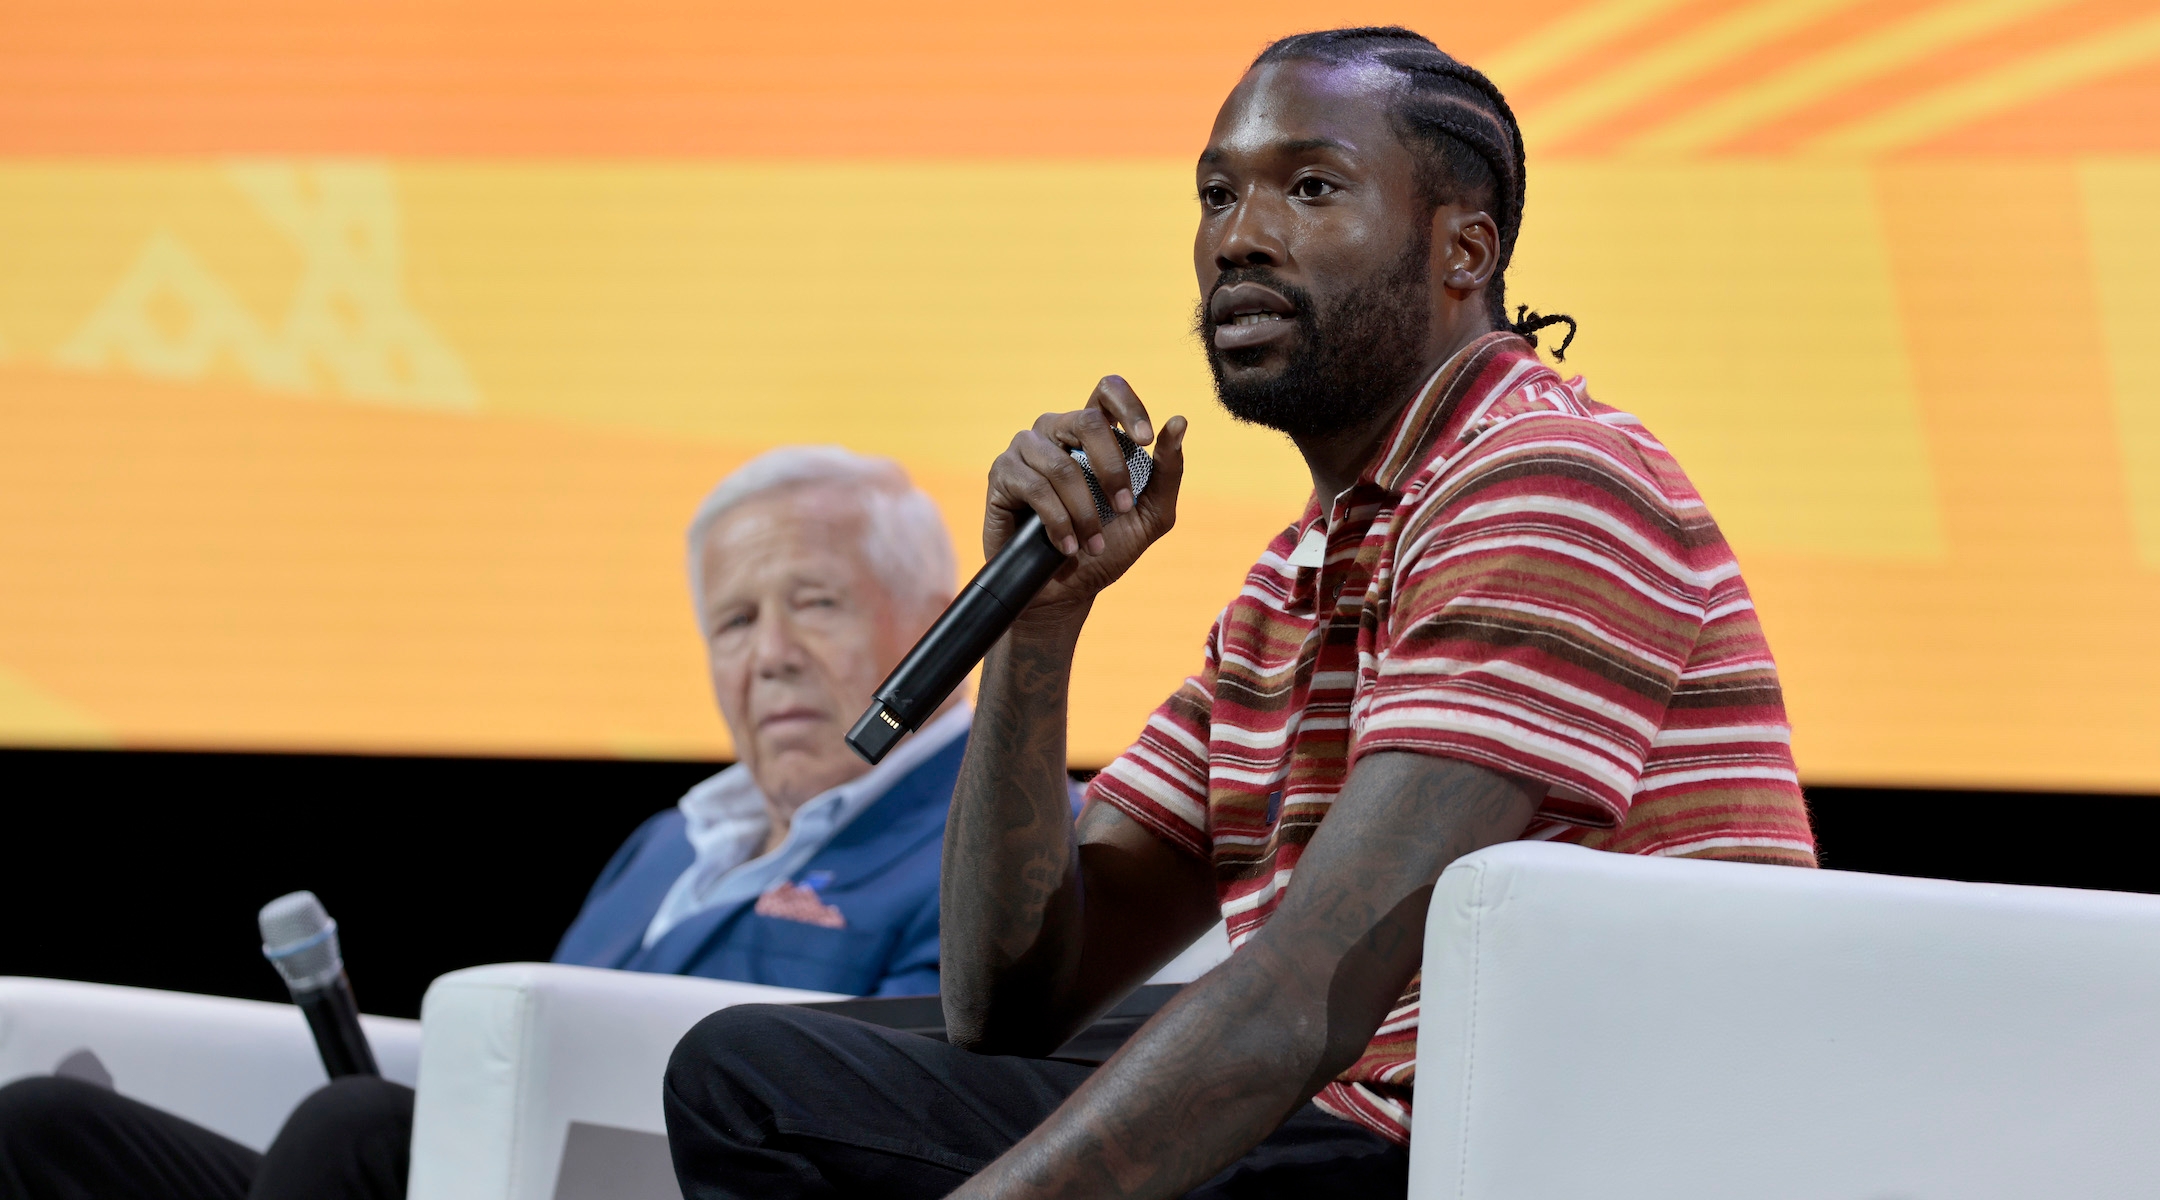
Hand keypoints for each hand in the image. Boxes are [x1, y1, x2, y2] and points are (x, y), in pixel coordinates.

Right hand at [983, 375, 1185, 627]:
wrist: (1064, 592)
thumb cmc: (1106, 548)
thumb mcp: (1150, 515)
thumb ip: (1167, 472)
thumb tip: (1178, 422)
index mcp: (1092, 433)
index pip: (1107, 391)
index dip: (1129, 407)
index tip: (1145, 440)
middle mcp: (1056, 431)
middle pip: (1086, 421)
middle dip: (1112, 469)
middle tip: (1123, 508)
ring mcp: (1025, 450)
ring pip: (1061, 465)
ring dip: (1085, 511)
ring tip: (1093, 544)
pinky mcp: (1002, 475)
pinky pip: (1034, 487)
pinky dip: (1058, 522)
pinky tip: (1066, 546)